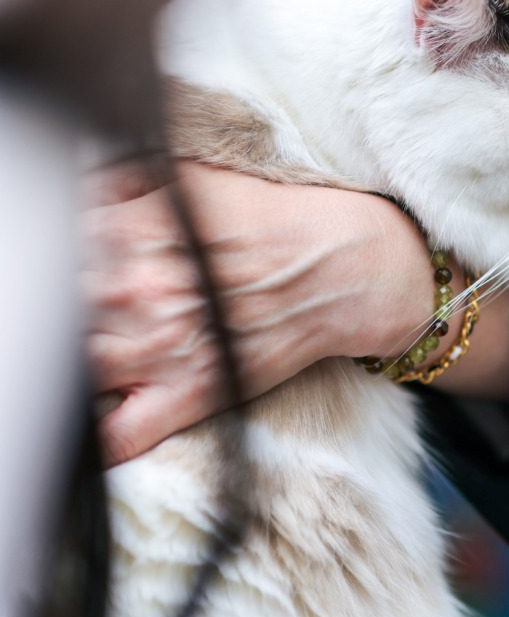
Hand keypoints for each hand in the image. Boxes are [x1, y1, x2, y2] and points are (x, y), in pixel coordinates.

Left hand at [84, 163, 508, 464]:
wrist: (353, 270)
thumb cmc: (280, 222)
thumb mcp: (200, 177)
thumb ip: (128, 177)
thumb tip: (80, 179)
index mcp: (133, 230)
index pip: (48, 242)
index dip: (46, 252)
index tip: (60, 259)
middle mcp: (139, 288)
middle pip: (54, 307)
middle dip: (56, 306)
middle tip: (81, 304)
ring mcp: (163, 346)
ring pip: (72, 366)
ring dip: (70, 361)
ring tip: (84, 352)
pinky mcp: (192, 392)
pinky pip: (122, 435)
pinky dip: (101, 439)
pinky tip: (101, 417)